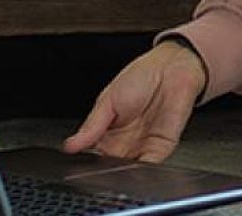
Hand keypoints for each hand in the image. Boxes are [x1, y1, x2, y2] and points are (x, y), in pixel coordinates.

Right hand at [62, 40, 206, 162]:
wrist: (171, 67)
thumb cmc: (141, 76)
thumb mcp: (107, 100)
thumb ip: (91, 126)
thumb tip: (71, 145)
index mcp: (108, 132)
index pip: (93, 157)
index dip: (86, 165)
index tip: (79, 168)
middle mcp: (125, 143)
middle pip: (110, 167)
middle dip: (103, 173)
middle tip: (94, 174)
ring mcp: (142, 146)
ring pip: (128, 170)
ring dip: (121, 174)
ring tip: (111, 172)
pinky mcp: (161, 148)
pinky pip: (150, 166)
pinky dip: (141, 172)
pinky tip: (131, 171)